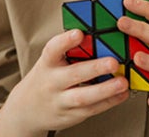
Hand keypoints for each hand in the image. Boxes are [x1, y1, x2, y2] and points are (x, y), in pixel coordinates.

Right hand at [0, 29, 129, 136]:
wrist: (26, 110)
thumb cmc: (46, 78)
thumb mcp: (51, 63)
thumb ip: (70, 51)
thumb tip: (100, 35)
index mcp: (47, 63)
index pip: (53, 50)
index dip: (65, 41)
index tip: (79, 33)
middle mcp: (52, 82)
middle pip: (73, 75)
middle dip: (94, 68)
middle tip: (113, 62)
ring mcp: (60, 101)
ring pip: (83, 97)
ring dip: (105, 90)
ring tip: (122, 82)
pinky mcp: (70, 115)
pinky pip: (91, 109)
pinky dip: (109, 102)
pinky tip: (122, 94)